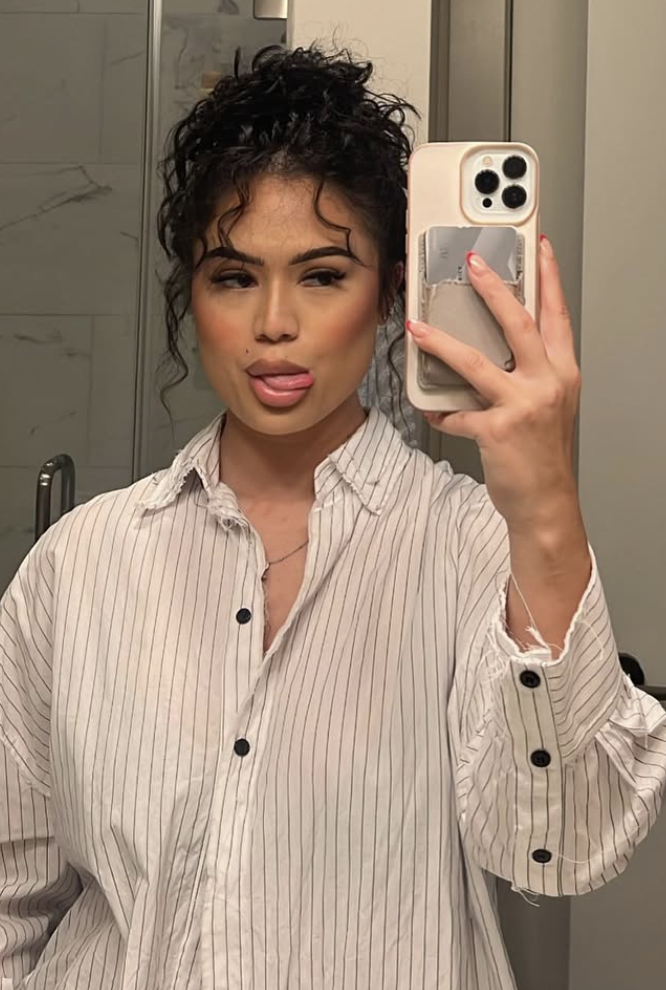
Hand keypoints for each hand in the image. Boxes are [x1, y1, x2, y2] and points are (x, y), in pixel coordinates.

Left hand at [407, 237, 581, 535]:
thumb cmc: (543, 454)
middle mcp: (547, 383)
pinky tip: (430, 409)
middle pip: (518, 323)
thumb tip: (494, 348)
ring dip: (441, 343)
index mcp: (562, 372)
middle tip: (472, 264)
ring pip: (475, 362)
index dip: (548, 277)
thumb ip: (529, 373)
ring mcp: (522, 406)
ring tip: (418, 329)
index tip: (538, 246)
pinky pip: (456, 413)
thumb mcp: (549, 405)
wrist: (545, 501)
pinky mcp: (497, 430)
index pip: (557, 314)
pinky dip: (439, 412)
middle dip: (493, 288)